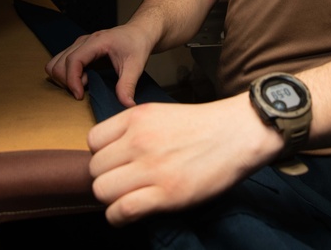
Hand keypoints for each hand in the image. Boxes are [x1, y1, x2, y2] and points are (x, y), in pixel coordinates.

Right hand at [45, 25, 154, 106]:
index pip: (74, 60)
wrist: (138, 33)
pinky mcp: (78, 49)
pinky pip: (60, 63)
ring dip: (63, 79)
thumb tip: (127, 105)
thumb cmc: (137, 44)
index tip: (79, 96)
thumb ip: (128, 86)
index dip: (72, 80)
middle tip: (84, 91)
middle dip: (67, 82)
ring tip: (83, 85)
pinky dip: (65, 75)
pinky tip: (83, 79)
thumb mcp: (136, 65)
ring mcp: (79, 44)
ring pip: (55, 63)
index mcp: (97, 42)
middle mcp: (84, 41)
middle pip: (59, 64)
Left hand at [87, 94, 283, 225]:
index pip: (92, 140)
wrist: (238, 133)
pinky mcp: (166, 193)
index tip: (116, 163)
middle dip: (106, 179)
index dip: (102, 155)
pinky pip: (122, 210)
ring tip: (128, 197)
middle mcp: (139, 140)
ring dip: (111, 199)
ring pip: (102, 190)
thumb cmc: (204, 127)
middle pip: (95, 168)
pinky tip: (128, 214)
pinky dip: (119, 217)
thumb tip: (112, 155)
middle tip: (124, 183)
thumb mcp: (162, 115)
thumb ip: (135, 130)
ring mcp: (152, 167)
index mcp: (137, 117)